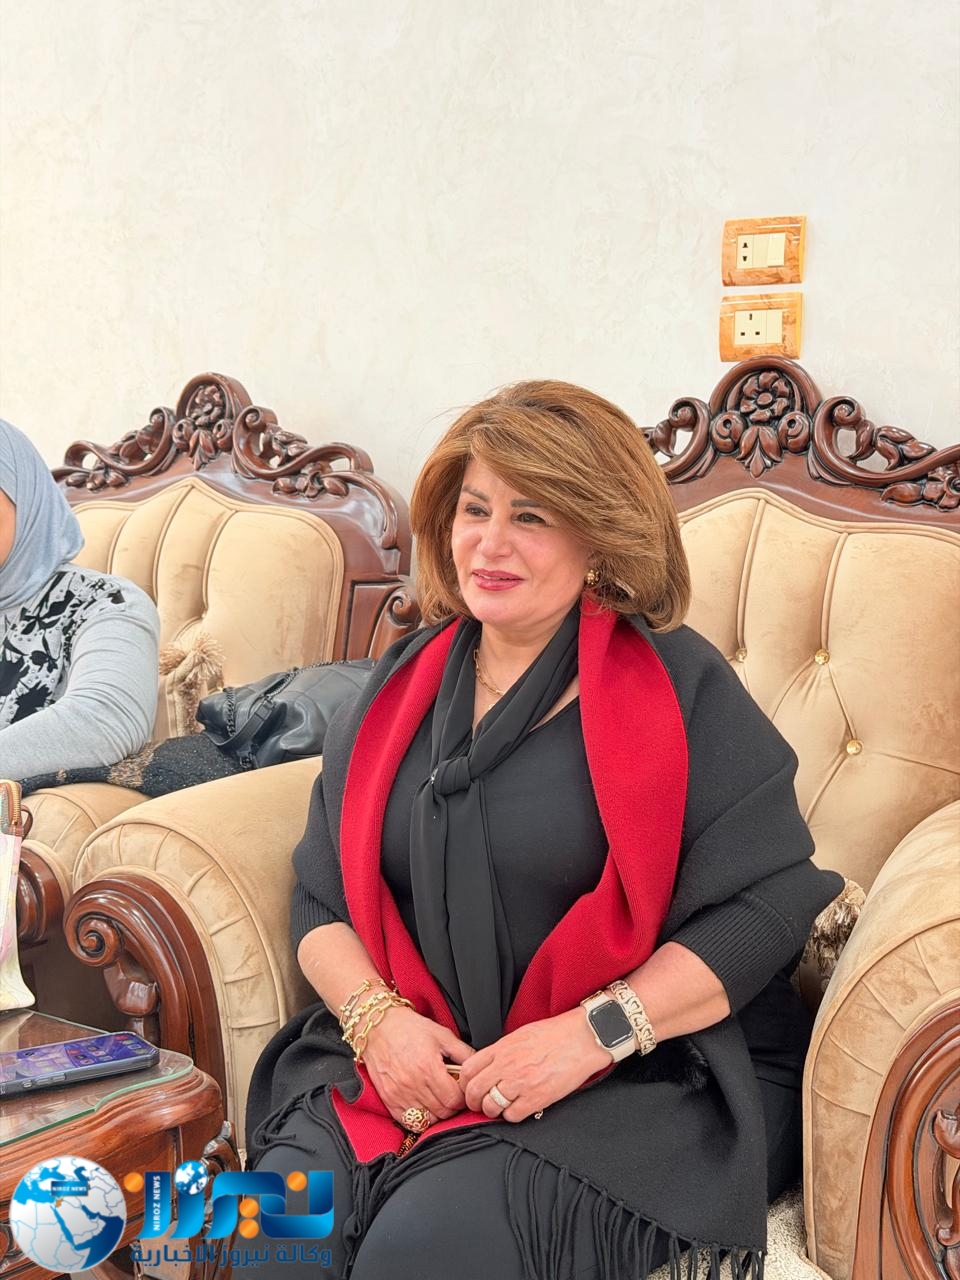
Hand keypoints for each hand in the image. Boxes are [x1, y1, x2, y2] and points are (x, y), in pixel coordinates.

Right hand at [361, 1005, 473, 1125]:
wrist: (378, 1027)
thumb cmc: (409, 1028)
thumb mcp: (442, 1034)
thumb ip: (463, 1053)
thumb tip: (478, 1067)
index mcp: (428, 1067)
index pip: (454, 1099)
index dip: (463, 1097)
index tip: (462, 1090)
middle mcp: (413, 1084)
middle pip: (443, 1112)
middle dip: (452, 1106)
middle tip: (452, 1095)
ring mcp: (399, 1094)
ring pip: (427, 1120)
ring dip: (437, 1113)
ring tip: (438, 1099)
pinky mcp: (388, 1100)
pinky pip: (409, 1121)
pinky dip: (420, 1118)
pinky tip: (424, 1105)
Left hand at [459, 1008, 610, 1121]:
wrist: (581, 1038)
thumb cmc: (555, 1034)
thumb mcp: (521, 1035)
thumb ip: (502, 1051)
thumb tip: (489, 1065)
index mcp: (502, 1048)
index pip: (468, 1069)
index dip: (465, 1083)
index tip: (469, 1088)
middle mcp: (507, 1065)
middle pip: (474, 1091)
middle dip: (473, 1101)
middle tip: (479, 1104)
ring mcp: (520, 1082)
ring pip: (490, 1106)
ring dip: (492, 1111)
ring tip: (499, 1109)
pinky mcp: (536, 1098)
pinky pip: (512, 1115)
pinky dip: (512, 1116)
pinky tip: (518, 1109)